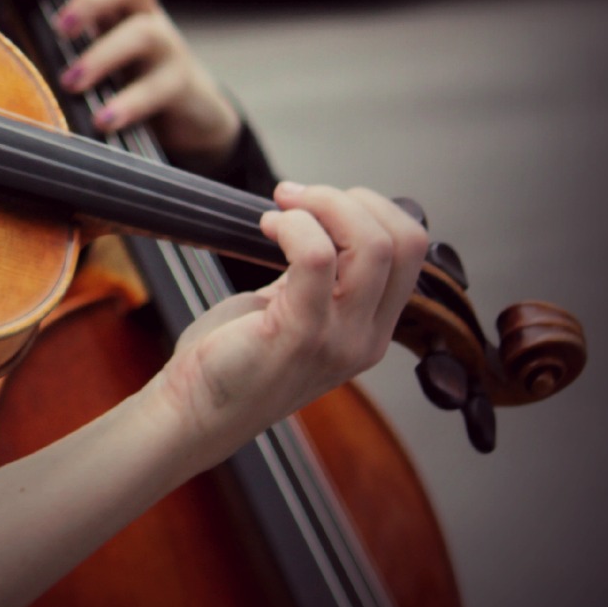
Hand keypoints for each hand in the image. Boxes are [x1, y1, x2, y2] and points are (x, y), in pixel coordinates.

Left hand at [18, 0, 240, 166]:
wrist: (189, 113)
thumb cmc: (122, 73)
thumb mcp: (87, 50)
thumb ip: (48, 38)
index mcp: (112, 1)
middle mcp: (142, 14)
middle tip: (59, 27)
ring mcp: (167, 47)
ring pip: (145, 32)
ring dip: (102, 55)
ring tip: (71, 82)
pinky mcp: (181, 85)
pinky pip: (159, 87)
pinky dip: (129, 103)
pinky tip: (102, 120)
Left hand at [150, 182, 428, 468]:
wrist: (196, 410)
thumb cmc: (236, 354)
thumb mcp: (294, 310)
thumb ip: (321, 276)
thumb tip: (324, 218)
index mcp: (372, 329)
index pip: (411, 251)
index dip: (371, 208)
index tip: (317, 199)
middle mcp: (368, 338)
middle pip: (404, 242)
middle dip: (349, 199)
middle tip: (295, 196)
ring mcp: (339, 340)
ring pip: (371, 245)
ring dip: (321, 205)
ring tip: (278, 211)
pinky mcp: (300, 334)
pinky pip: (316, 257)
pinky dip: (292, 226)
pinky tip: (266, 227)